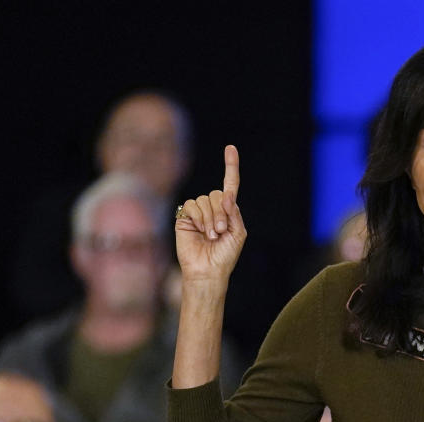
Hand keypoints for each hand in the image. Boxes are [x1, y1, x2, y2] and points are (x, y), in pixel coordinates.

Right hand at [174, 144, 246, 288]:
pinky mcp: (185, 217)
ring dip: (211, 218)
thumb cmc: (225, 255)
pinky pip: (192, 205)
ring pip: (205, 200)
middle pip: (217, 194)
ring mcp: (198, 212)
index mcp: (228, 211)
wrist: (208, 270)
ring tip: (211, 235)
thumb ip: (235, 213)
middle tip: (221, 232)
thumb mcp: (238, 234)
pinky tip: (200, 231)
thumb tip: (227, 194)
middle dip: (222, 212)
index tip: (230, 148)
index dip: (230, 166)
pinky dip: (199, 217)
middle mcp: (213, 208)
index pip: (230, 184)